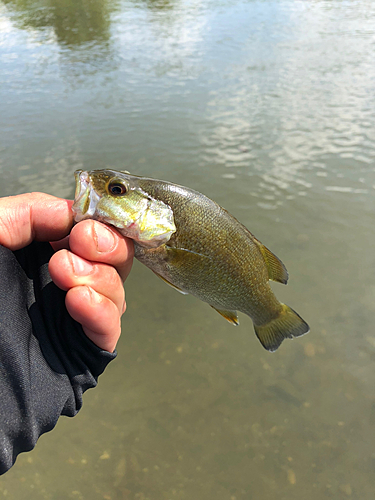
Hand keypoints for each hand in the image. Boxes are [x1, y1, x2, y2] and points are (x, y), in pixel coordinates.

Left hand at [0, 192, 133, 351]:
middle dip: (107, 245)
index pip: (89, 231)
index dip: (98, 222)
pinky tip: (79, 300)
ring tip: (63, 272)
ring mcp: (71, 317)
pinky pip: (109, 329)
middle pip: (113, 258)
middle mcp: (59, 284)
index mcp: (37, 255)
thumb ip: (24, 214)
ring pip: (116, 290)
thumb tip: (70, 213)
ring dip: (100, 276)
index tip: (83, 223)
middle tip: (83, 241)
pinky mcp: (80, 352)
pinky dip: (102, 311)